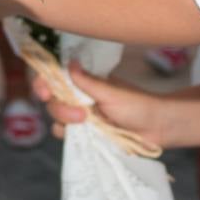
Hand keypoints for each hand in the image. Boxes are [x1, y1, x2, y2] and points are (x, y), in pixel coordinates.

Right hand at [35, 60, 164, 143]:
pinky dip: (72, 137)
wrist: (157, 128)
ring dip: (67, 123)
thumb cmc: (138, 105)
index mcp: (84, 83)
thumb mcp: (111, 93)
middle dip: (61, 109)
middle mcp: (79, 99)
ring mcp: (82, 118)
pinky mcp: (86, 136)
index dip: (43, 83)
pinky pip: (68, 137)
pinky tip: (87, 137)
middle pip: (52, 102)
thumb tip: (69, 62)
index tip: (44, 92)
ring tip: (90, 126)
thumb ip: (87, 82)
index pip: (55, 79)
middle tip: (82, 116)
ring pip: (57, 120)